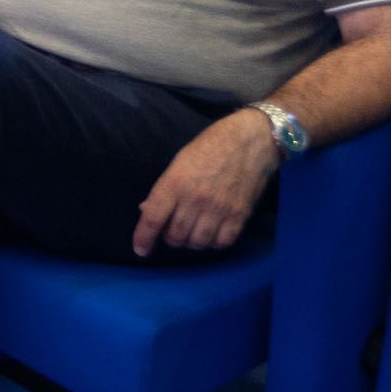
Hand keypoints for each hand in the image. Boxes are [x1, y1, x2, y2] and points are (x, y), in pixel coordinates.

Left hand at [130, 108, 278, 257]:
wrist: (250, 141)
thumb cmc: (210, 146)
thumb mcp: (179, 162)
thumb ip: (165, 189)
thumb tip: (148, 210)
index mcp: (175, 183)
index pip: (153, 218)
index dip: (143, 238)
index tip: (140, 250)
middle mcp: (195, 200)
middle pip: (175, 236)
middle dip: (169, 238)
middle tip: (172, 230)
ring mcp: (219, 210)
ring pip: (197, 243)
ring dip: (190, 241)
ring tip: (191, 231)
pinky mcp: (239, 216)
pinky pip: (221, 243)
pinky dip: (213, 242)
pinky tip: (211, 232)